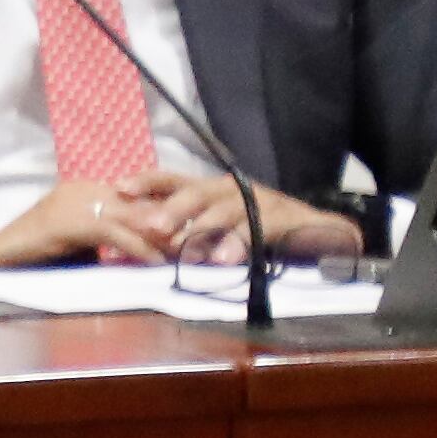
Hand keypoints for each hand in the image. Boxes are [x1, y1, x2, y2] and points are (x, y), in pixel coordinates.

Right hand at [0, 179, 201, 268]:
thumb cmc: (35, 251)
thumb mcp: (79, 239)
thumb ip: (106, 236)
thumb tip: (138, 246)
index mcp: (87, 188)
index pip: (135, 193)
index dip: (163, 208)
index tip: (189, 225)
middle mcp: (86, 188)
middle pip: (140, 200)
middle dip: (170, 219)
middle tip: (200, 238)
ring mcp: (79, 202)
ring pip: (133, 215)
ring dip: (162, 235)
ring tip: (186, 252)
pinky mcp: (74, 221)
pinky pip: (116, 233)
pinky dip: (139, 248)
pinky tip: (156, 262)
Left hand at [118, 168, 359, 266]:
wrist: (317, 234)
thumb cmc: (255, 233)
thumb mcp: (214, 233)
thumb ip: (180, 237)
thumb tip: (135, 246)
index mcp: (211, 190)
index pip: (174, 179)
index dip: (147, 181)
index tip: (119, 187)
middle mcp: (231, 190)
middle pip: (197, 192)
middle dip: (172, 209)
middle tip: (151, 228)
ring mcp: (258, 201)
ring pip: (226, 211)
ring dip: (204, 231)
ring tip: (187, 251)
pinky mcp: (283, 219)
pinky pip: (258, 230)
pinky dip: (241, 243)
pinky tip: (227, 259)